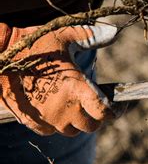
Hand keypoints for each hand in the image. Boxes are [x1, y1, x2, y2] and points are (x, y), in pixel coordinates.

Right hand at [0, 24, 117, 135]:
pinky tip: (58, 109)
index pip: (103, 111)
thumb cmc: (35, 45)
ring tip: (76, 106)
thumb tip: (114, 32)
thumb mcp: (65, 35)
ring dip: (77, 122)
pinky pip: (51, 131)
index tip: (119, 106)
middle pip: (90, 126)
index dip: (115, 111)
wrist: (0, 57)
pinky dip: (57, 124)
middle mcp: (64, 107)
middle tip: (96, 105)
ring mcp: (47, 117)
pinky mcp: (32, 122)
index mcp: (76, 88)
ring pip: (71, 131)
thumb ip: (91, 36)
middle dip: (96, 117)